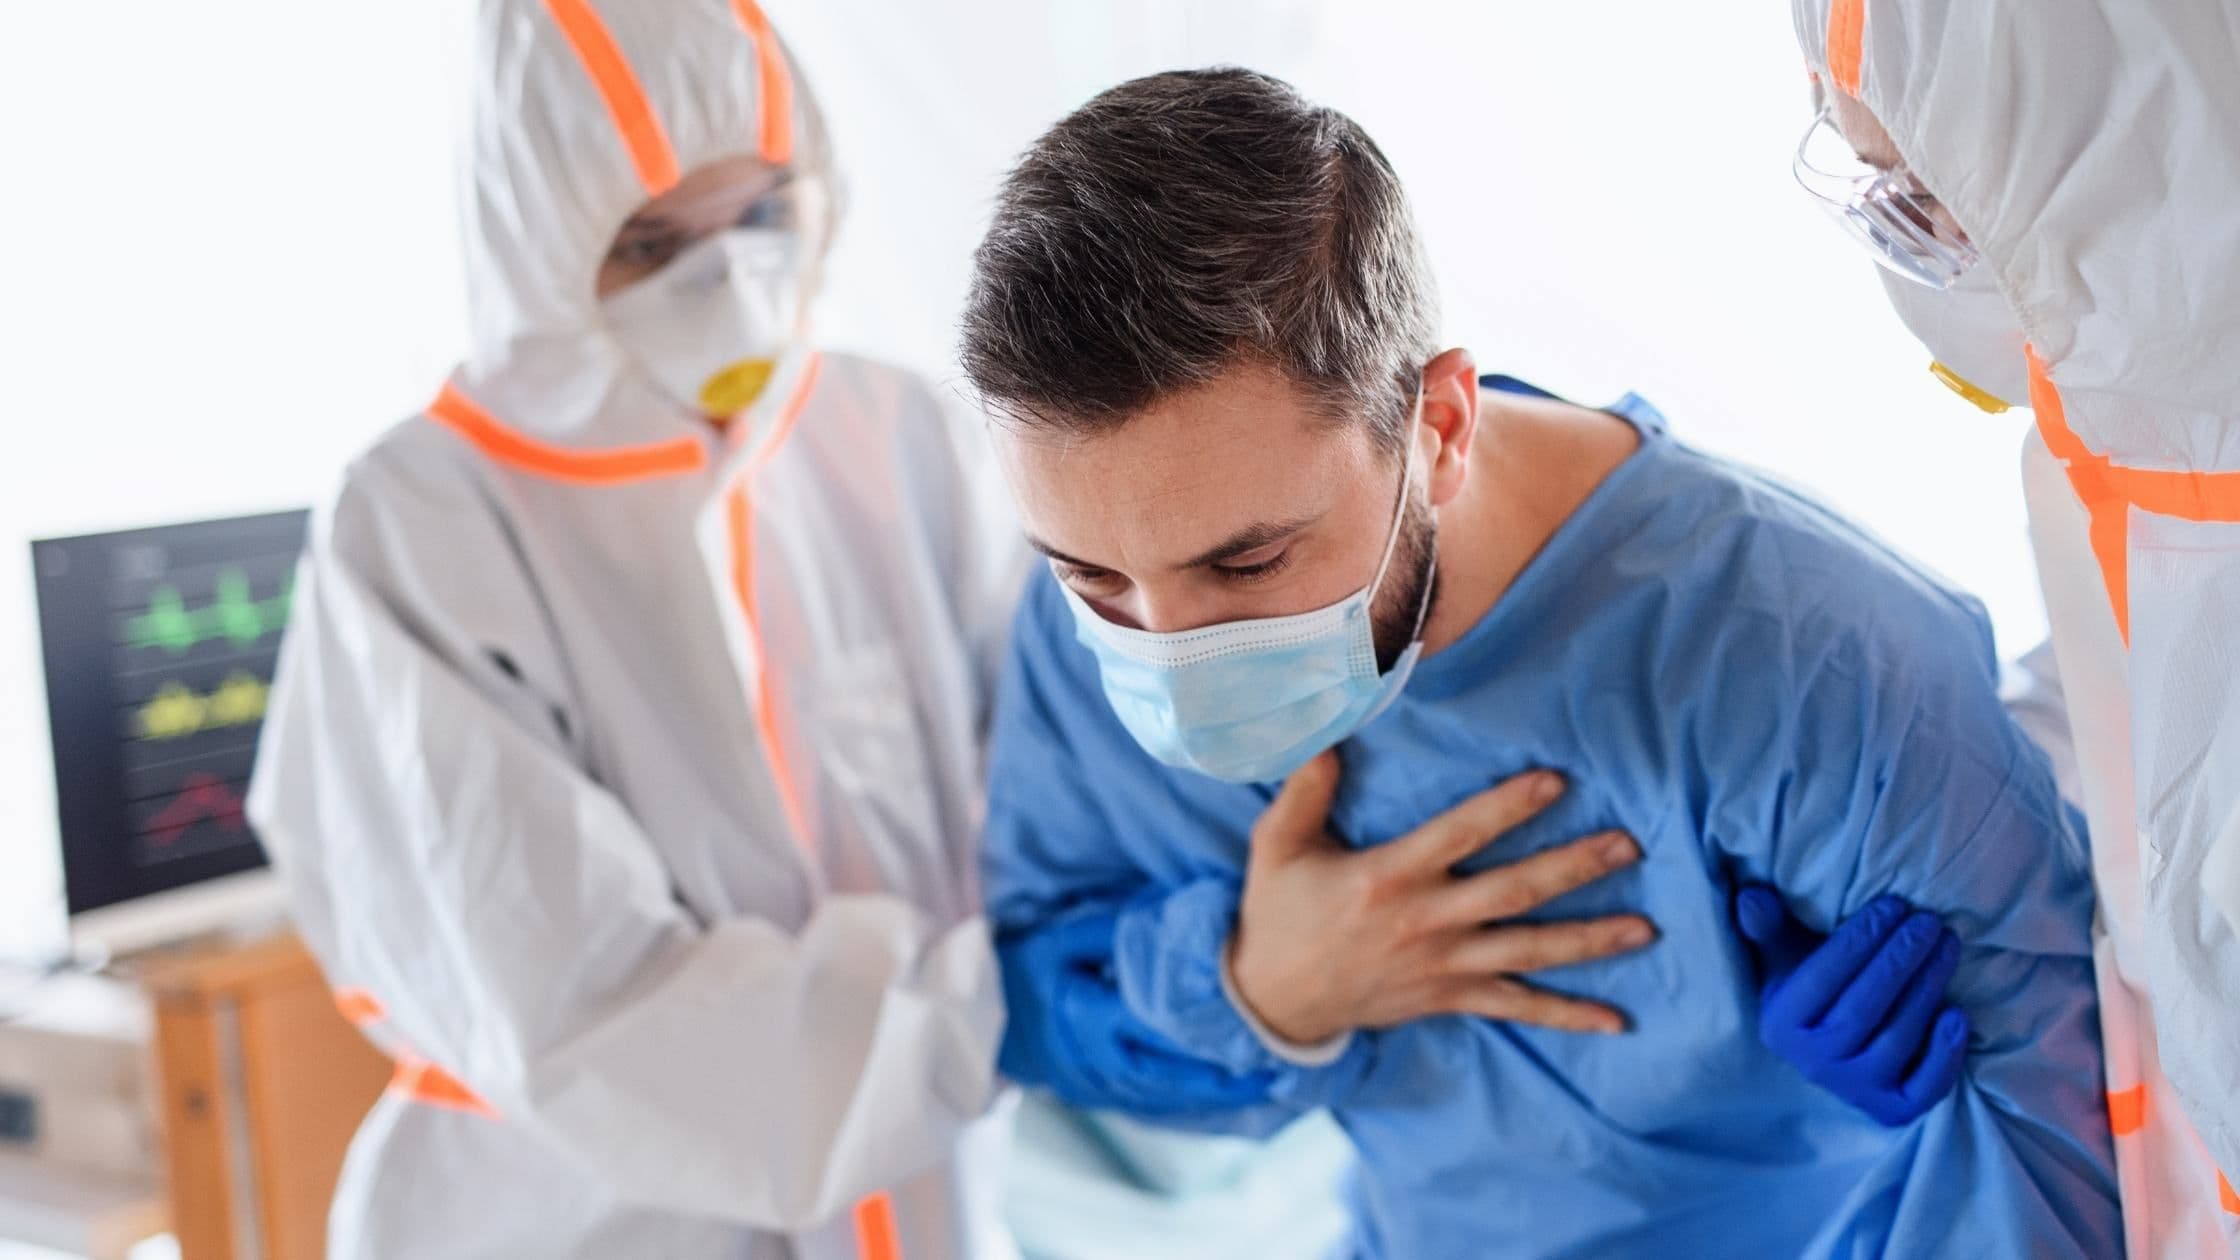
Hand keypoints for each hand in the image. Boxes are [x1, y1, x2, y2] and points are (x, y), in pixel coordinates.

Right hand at [998, 907, 1274, 1114]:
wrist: (982, 1018)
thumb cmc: (1026, 968)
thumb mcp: (1061, 939)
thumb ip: (1108, 931)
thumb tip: (1164, 918)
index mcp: (1086, 1014)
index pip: (1153, 1022)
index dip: (1201, 1028)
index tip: (1249, 1026)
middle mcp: (1093, 1057)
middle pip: (1167, 1072)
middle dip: (1220, 1078)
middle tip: (1273, 1073)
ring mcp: (1094, 1082)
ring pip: (1162, 1095)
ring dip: (1211, 1096)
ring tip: (1261, 1088)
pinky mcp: (1095, 1093)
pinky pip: (1147, 1104)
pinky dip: (1185, 1103)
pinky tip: (1221, 1098)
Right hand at [1228, 752, 1655, 1045]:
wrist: (1274, 999)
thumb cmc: (1278, 911)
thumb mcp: (1278, 846)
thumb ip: (1304, 792)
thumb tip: (1330, 738)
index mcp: (1389, 878)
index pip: (1460, 835)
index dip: (1509, 807)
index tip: (1556, 781)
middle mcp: (1426, 924)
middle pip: (1513, 893)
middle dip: (1574, 868)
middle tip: (1629, 845)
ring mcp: (1443, 967)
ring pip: (1528, 951)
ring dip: (1589, 940)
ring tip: (1646, 927)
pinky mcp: (1449, 999)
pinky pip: (1517, 1008)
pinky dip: (1567, 1016)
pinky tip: (1617, 1020)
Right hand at [1735, 885, 1970, 1126]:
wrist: (1828, 1053)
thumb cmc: (1810, 992)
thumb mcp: (1784, 959)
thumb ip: (1769, 927)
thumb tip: (1752, 896)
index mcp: (1781, 1025)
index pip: (1822, 979)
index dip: (1859, 940)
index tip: (1892, 905)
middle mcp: (1814, 1063)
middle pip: (1863, 1008)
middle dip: (1899, 959)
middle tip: (1927, 921)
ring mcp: (1855, 1089)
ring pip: (1896, 1039)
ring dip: (1927, 989)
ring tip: (1946, 946)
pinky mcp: (1893, 1110)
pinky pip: (1924, 1087)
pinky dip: (1944, 1055)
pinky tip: (1958, 1015)